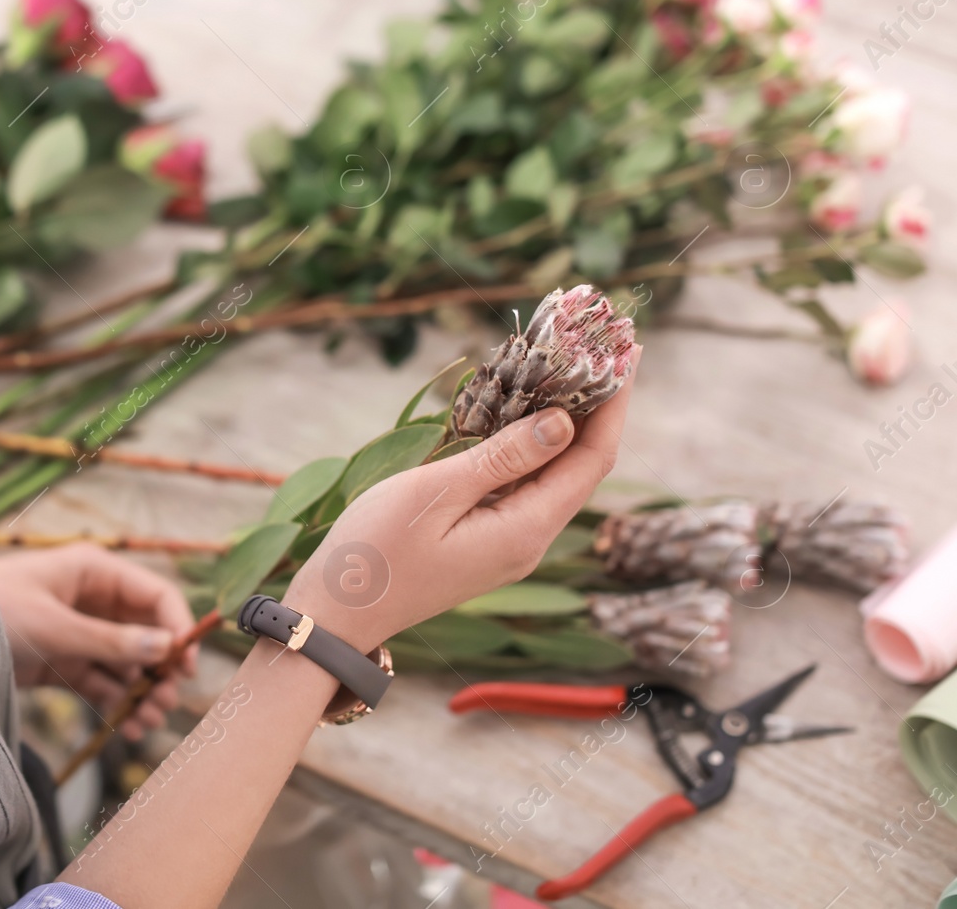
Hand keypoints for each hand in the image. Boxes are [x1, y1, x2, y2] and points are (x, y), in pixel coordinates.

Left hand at [0, 544, 197, 739]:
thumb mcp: (52, 625)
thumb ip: (109, 640)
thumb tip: (166, 648)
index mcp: (95, 572)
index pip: (156, 595)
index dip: (179, 628)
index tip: (186, 667)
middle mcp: (94, 600)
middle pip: (149, 633)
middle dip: (163, 669)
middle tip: (165, 704)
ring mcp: (81, 633)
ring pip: (130, 662)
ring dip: (143, 691)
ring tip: (146, 723)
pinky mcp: (65, 662)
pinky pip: (104, 683)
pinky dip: (118, 703)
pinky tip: (126, 726)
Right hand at [285, 347, 640, 652]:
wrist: (336, 616)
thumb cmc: (373, 553)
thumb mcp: (433, 493)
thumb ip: (501, 458)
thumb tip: (563, 422)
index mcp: (525, 529)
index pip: (592, 458)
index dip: (615, 403)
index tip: (627, 351)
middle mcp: (529, 540)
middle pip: (582, 465)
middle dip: (598, 405)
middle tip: (603, 346)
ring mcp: (509, 543)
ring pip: (554, 474)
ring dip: (567, 421)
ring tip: (571, 367)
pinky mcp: (485, 540)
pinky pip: (525, 485)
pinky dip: (532, 444)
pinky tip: (522, 412)